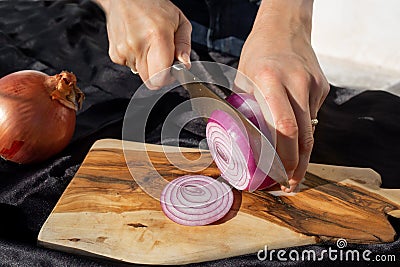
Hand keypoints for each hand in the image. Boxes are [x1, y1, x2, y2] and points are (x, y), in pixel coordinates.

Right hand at [95, 0, 191, 87]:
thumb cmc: (153, 6)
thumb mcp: (179, 21)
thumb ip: (184, 45)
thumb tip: (184, 64)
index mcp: (157, 36)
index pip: (161, 76)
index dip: (169, 77)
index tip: (172, 70)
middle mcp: (138, 45)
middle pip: (150, 81)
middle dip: (159, 74)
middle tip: (162, 59)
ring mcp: (124, 51)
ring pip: (141, 74)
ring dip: (147, 65)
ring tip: (149, 45)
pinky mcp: (115, 54)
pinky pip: (130, 67)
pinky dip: (136, 60)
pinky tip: (138, 44)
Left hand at [236, 0, 329, 191]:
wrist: (284, 29)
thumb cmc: (257, 55)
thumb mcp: (242, 80)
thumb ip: (242, 110)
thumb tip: (235, 143)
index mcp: (270, 82)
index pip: (283, 128)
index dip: (284, 158)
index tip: (279, 176)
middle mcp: (296, 84)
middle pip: (304, 136)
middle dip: (298, 166)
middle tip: (289, 185)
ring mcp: (313, 85)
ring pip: (311, 130)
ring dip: (302, 154)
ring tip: (293, 172)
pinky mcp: (323, 87)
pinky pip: (312, 116)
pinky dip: (304, 132)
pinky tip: (295, 137)